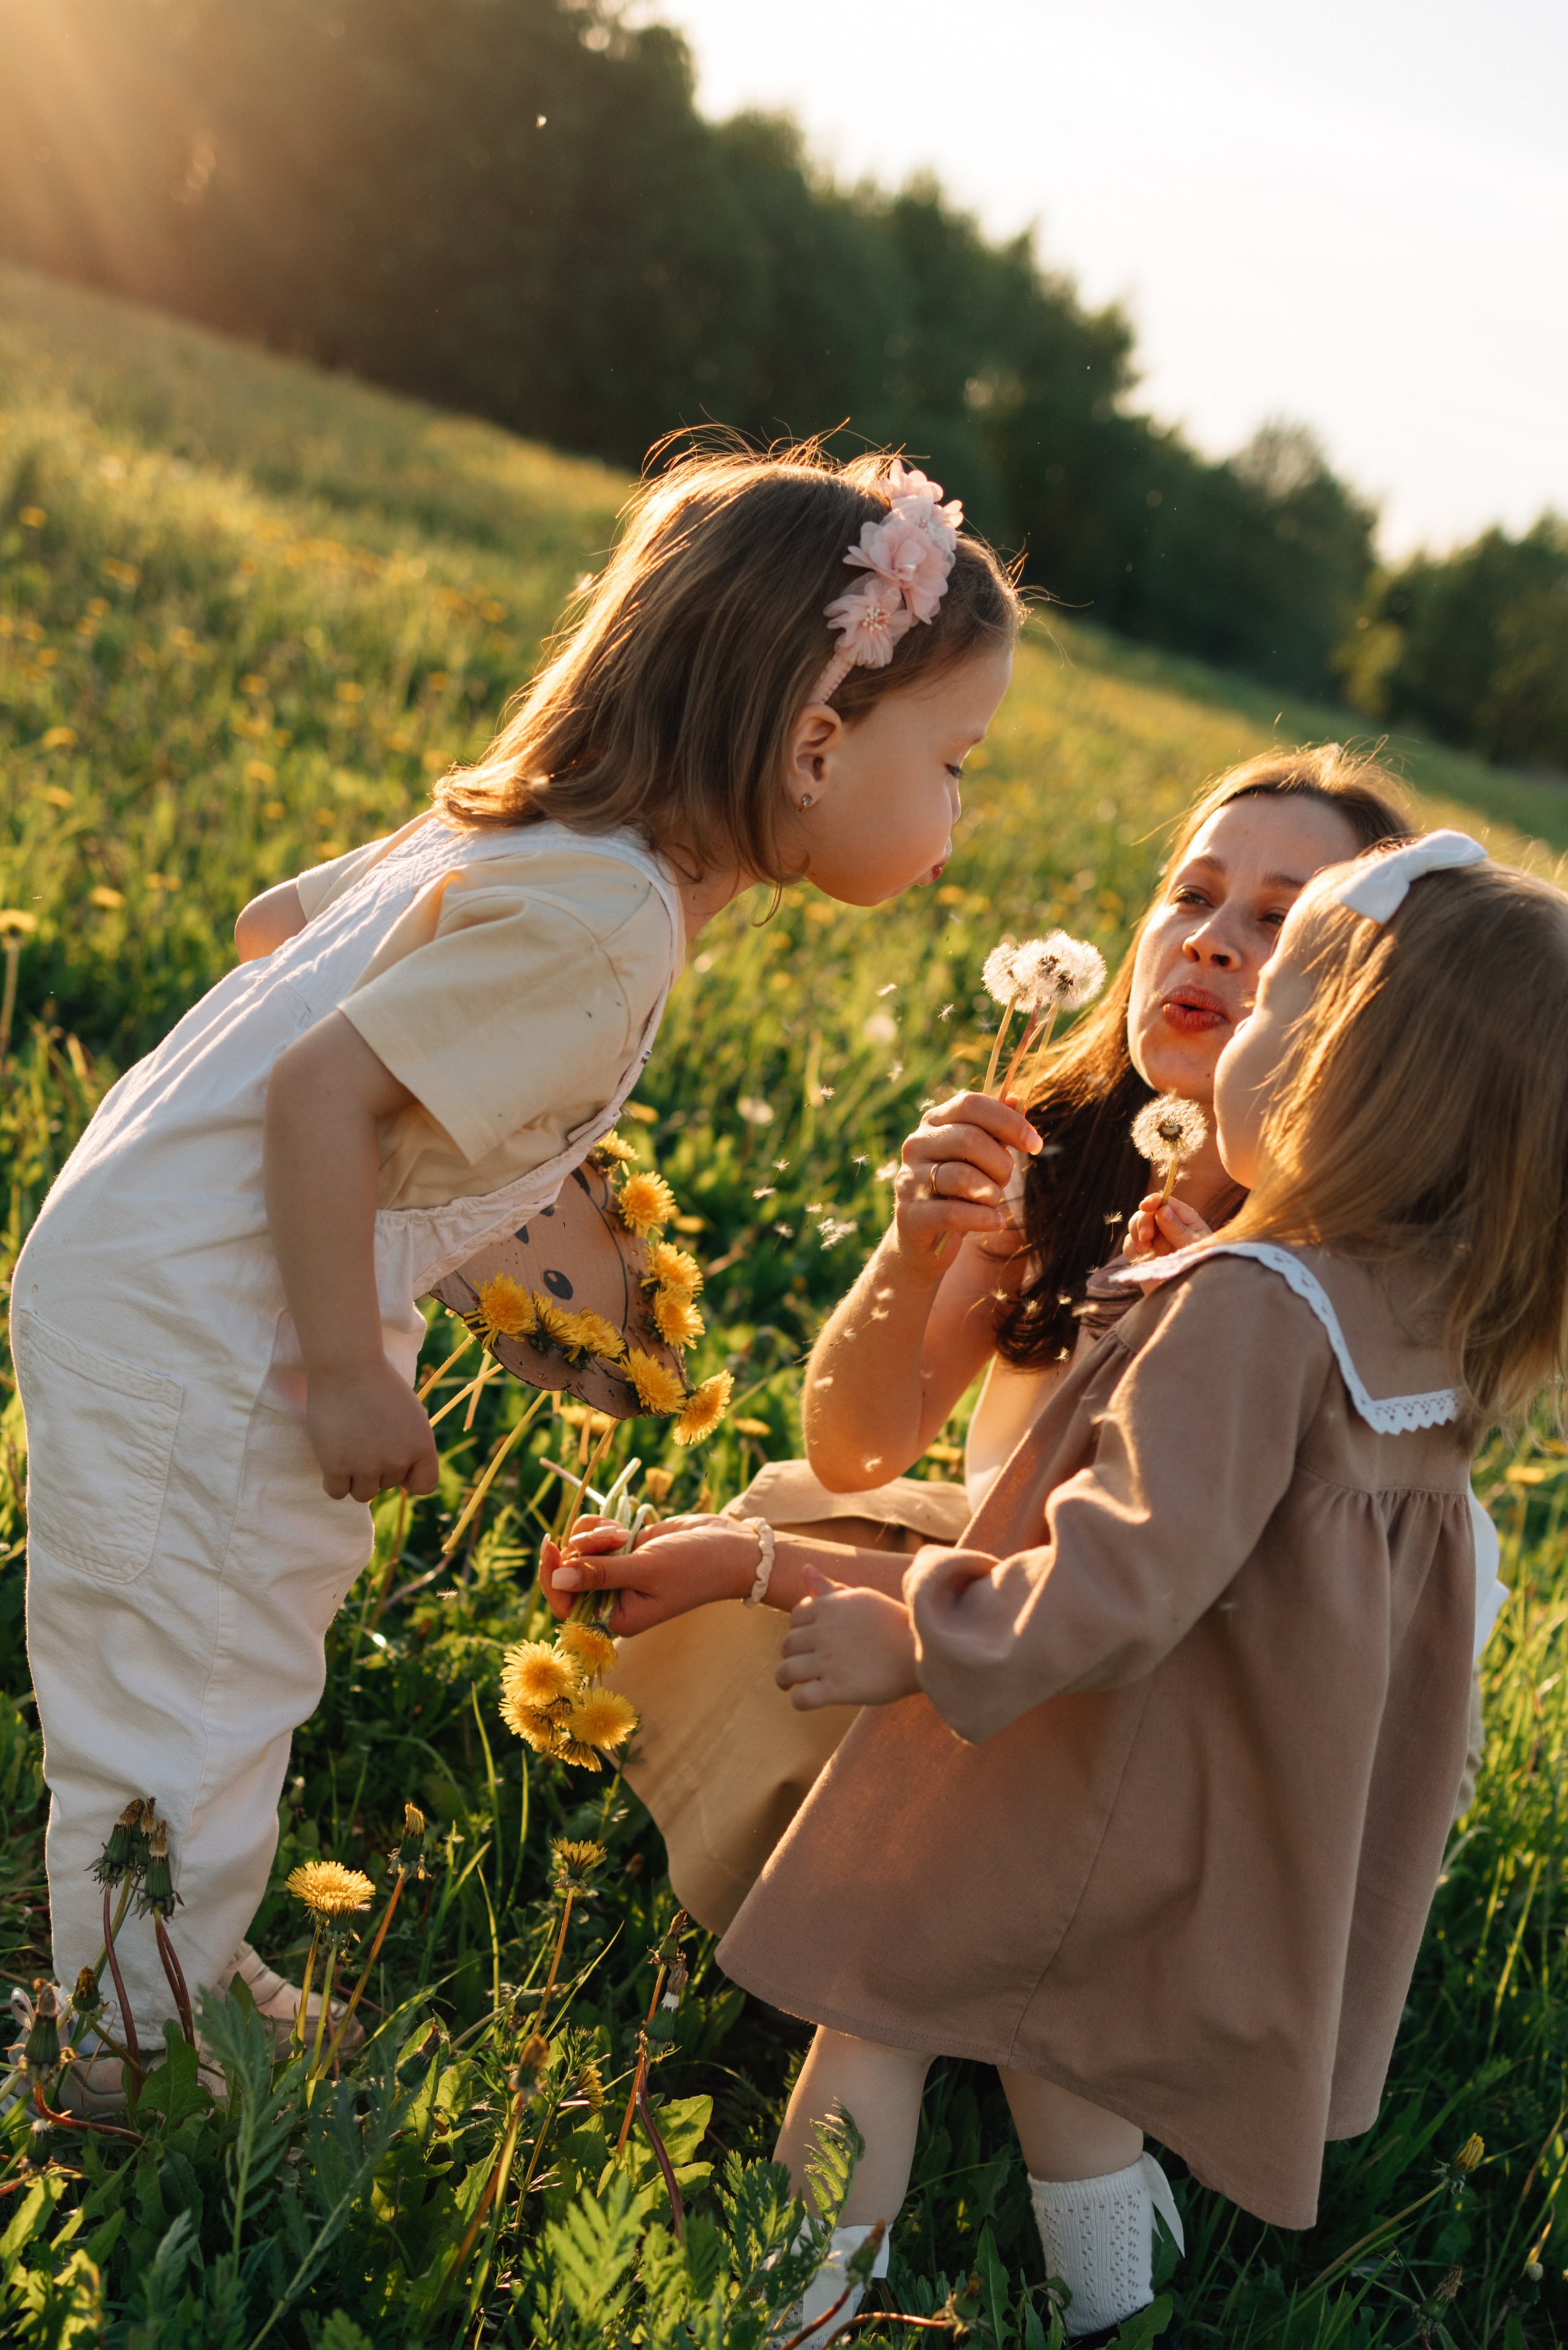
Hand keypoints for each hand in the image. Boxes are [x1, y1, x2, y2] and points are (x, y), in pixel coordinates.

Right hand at [305, 1357, 437, 1501]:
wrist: (346, 1365)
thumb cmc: (377, 1384)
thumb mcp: (410, 1415)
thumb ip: (410, 1445)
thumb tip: (403, 1476)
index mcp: (422, 1446)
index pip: (425, 1485)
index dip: (408, 1477)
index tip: (394, 1462)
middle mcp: (399, 1460)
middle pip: (387, 1486)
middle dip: (376, 1468)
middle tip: (362, 1436)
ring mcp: (367, 1466)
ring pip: (362, 1493)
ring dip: (354, 1477)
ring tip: (347, 1447)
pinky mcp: (337, 1467)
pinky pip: (336, 1492)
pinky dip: (333, 1480)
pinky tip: (332, 1458)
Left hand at [542, 1513, 755, 1635]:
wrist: (730, 1548)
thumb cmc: (695, 1567)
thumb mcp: (646, 1571)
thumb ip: (600, 1574)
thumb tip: (557, 1578)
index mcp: (617, 1617)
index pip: (567, 1604)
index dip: (552, 1576)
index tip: (550, 1545)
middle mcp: (613, 1597)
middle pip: (570, 1571)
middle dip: (584, 1548)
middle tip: (610, 1537)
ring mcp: (617, 1570)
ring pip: (580, 1547)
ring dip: (595, 1534)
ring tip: (622, 1533)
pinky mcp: (625, 1548)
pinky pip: (593, 1535)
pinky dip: (602, 1526)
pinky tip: (623, 1527)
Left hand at [775, 1565, 920, 1709]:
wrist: (920, 1650)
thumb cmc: (894, 1622)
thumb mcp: (861, 1598)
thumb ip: (830, 1588)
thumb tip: (805, 1569)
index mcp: (828, 1607)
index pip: (796, 1618)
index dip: (798, 1630)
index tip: (806, 1640)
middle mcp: (824, 1633)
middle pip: (788, 1645)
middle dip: (790, 1655)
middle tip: (796, 1664)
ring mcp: (829, 1661)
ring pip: (787, 1672)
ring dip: (783, 1679)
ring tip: (787, 1684)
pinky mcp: (837, 1689)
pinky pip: (802, 1698)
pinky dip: (798, 1701)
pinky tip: (806, 1699)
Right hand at [893, 1091, 1039, 1274]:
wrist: (925, 1240)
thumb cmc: (958, 1192)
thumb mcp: (979, 1159)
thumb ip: (996, 1131)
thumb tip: (1017, 1098)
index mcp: (934, 1122)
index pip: (970, 1104)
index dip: (1008, 1121)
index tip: (1035, 1144)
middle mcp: (916, 1145)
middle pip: (968, 1138)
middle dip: (1001, 1163)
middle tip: (1006, 1181)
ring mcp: (908, 1179)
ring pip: (961, 1176)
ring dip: (991, 1193)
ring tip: (993, 1203)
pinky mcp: (909, 1215)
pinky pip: (954, 1213)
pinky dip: (983, 1219)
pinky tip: (996, 1223)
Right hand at [1125, 1192, 1212, 1267]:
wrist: (1194, 1293)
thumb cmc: (1202, 1266)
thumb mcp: (1194, 1245)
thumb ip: (1178, 1228)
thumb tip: (1162, 1210)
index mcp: (1184, 1219)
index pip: (1165, 1202)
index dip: (1153, 1201)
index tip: (1145, 1206)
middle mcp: (1167, 1227)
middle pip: (1146, 1212)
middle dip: (1142, 1221)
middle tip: (1146, 1237)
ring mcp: (1154, 1241)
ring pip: (1134, 1226)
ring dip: (1136, 1235)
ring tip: (1146, 1249)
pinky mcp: (1143, 1255)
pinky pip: (1129, 1245)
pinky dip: (1132, 1248)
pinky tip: (1143, 1256)